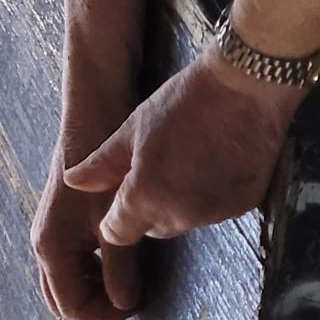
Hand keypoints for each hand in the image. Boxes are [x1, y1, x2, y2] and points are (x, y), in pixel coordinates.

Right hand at [34, 117, 141, 319]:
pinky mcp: (62, 222)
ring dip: (94, 288)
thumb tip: (124, 304)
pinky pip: (72, 262)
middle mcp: (43, 244)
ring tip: (129, 278)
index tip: (135, 305)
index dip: (103, 314)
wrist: (91, 121)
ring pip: (66, 281)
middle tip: (130, 298)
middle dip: (95, 305)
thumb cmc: (103, 168)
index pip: (71, 306)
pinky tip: (119, 256)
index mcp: (51, 247)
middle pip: (62, 298)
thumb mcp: (113, 221)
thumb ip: (119, 267)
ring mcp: (50, 232)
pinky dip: (93, 271)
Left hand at [63, 53, 298, 245]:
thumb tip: (73, 182)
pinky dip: (208, 196)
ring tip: (184, 159)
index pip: (118, 233)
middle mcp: (182, 215)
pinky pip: (214, 211)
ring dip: (177, 203)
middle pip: (151, 228)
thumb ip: (101, 165)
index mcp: (145, 198)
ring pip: (183, 220)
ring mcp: (216, 213)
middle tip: (153, 166)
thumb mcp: (132, 130)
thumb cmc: (184, 102)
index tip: (120, 194)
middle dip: (145, 207)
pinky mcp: (244, 205)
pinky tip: (212, 163)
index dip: (114, 217)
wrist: (247, 86)